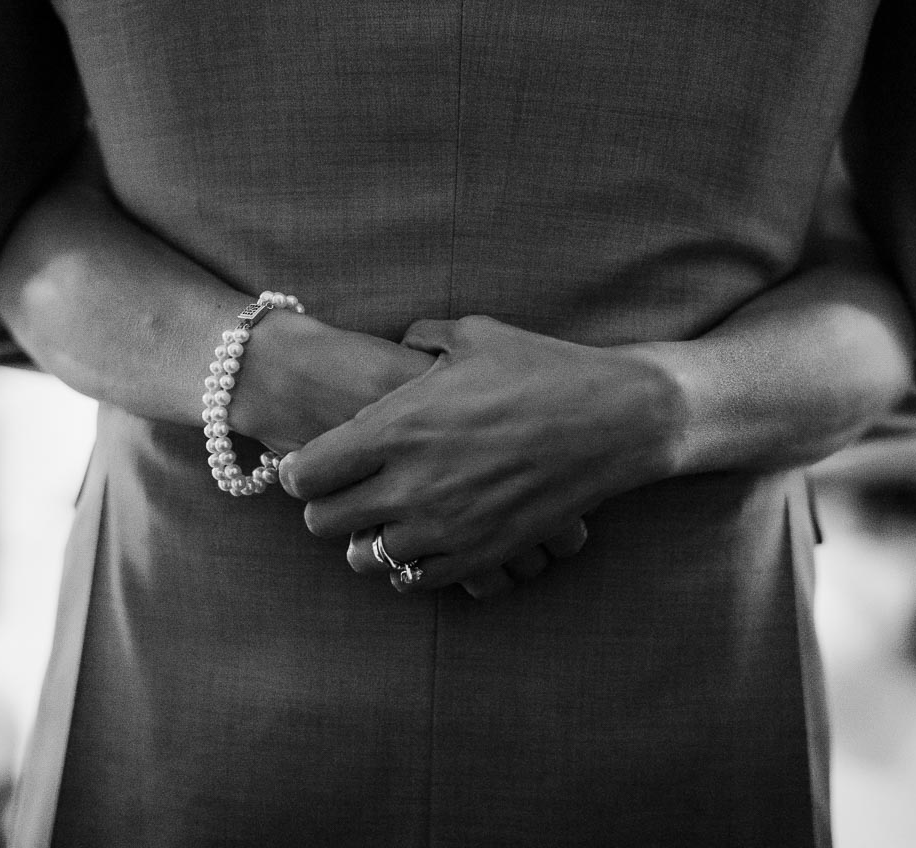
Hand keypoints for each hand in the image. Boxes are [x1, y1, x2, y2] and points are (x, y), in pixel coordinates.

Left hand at [280, 315, 680, 590]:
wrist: (617, 420)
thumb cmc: (545, 368)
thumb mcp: (475, 335)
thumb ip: (422, 339)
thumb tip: (402, 343)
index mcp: (396, 427)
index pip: (306, 473)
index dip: (298, 469)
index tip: (309, 462)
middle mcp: (410, 484)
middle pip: (322, 523)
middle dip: (324, 506)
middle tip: (343, 490)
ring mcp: (446, 528)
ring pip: (365, 559)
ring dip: (366, 538)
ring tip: (383, 517)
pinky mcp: (481, 556)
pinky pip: (416, 580)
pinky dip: (410, 564)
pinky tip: (424, 538)